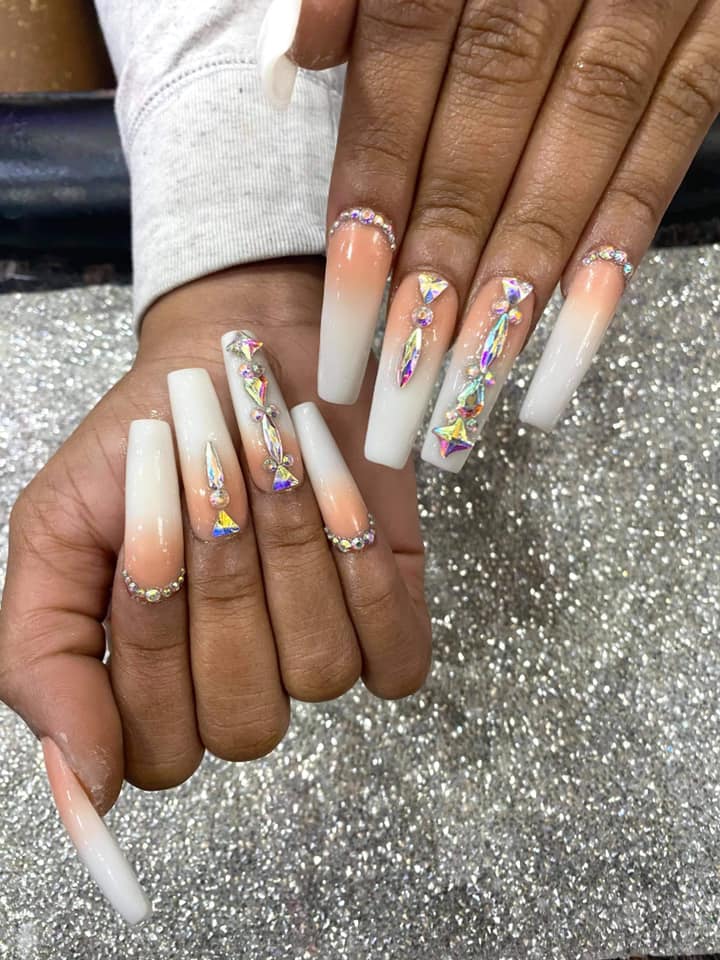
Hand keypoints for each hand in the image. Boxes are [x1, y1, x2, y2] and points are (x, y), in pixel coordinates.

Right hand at [0, 258, 430, 825]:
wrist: (235, 355)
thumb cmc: (145, 438)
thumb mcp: (56, 533)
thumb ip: (42, 656)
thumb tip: (79, 783)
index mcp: (152, 686)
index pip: (157, 752)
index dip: (152, 644)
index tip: (144, 534)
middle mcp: (239, 685)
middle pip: (244, 724)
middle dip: (222, 587)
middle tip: (208, 479)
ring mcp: (320, 654)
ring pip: (319, 676)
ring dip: (291, 557)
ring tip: (274, 461)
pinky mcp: (392, 616)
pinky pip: (397, 659)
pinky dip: (367, 577)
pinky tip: (341, 503)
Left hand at [260, 0, 718, 465]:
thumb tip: (294, 65)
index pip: (402, 74)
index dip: (371, 201)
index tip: (343, 326)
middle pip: (483, 137)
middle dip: (436, 279)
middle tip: (395, 404)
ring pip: (578, 154)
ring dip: (518, 294)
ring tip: (466, 407)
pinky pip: (672, 141)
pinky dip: (617, 249)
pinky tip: (569, 348)